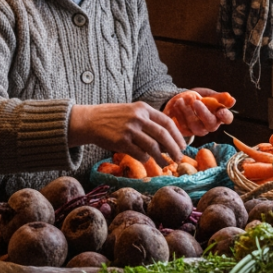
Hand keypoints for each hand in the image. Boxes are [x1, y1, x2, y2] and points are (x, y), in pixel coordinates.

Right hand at [70, 101, 184, 165]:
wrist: (90, 120)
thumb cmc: (113, 117)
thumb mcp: (132, 111)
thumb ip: (148, 120)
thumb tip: (168, 138)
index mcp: (143, 108)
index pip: (166, 122)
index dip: (177, 135)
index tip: (182, 145)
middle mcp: (138, 117)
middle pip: (163, 135)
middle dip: (173, 148)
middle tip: (178, 157)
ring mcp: (129, 130)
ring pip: (153, 147)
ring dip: (161, 158)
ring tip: (165, 164)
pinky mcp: (121, 142)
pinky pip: (140, 154)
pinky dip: (146, 159)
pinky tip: (147, 160)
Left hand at [164, 88, 234, 137]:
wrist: (182, 100)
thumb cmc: (199, 98)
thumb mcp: (209, 95)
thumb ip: (219, 97)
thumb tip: (232, 100)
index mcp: (219, 115)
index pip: (227, 118)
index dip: (225, 116)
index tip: (220, 110)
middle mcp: (210, 125)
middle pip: (211, 124)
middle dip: (203, 113)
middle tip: (196, 102)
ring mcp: (198, 130)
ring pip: (195, 126)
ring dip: (187, 112)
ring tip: (181, 100)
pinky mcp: (187, 132)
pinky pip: (183, 126)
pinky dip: (179, 115)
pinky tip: (176, 105)